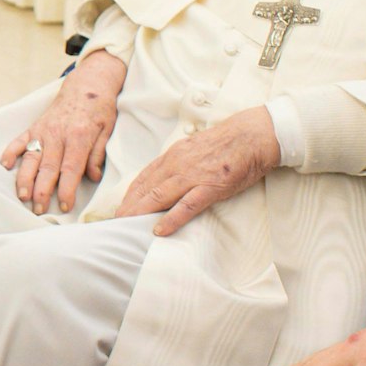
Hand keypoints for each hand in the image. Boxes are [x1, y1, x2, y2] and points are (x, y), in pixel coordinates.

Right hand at [4, 51, 125, 213]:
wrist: (87, 84)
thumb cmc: (100, 109)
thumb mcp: (108, 130)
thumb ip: (98, 154)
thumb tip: (92, 177)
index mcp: (79, 136)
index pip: (71, 168)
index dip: (67, 189)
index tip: (65, 205)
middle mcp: (58, 134)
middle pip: (48, 167)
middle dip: (42, 190)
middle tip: (39, 209)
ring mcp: (43, 130)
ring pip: (31, 158)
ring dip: (25, 178)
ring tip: (22, 195)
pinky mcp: (34, 127)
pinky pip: (19, 140)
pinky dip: (10, 152)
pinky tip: (5, 165)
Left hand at [114, 105, 279, 234]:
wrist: (251, 135)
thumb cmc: (226, 144)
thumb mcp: (193, 149)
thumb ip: (178, 162)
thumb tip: (164, 177)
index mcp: (173, 156)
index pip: (143, 177)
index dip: (129, 194)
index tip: (120, 207)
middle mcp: (177, 164)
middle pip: (145, 188)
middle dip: (128, 206)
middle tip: (114, 222)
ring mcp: (193, 176)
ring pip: (159, 196)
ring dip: (140, 212)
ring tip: (126, 226)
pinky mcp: (210, 187)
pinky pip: (187, 205)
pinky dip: (172, 218)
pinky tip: (159, 230)